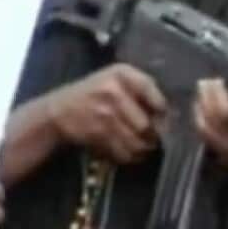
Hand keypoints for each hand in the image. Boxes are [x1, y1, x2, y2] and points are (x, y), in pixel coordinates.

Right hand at [45, 63, 167, 163]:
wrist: (57, 111)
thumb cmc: (92, 94)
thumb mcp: (114, 80)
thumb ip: (141, 89)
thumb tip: (170, 113)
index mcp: (121, 73)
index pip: (152, 92)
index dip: (161, 109)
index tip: (161, 117)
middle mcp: (113, 90)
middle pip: (147, 123)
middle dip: (152, 135)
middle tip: (151, 137)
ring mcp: (104, 112)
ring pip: (137, 140)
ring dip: (141, 148)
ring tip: (140, 146)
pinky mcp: (97, 133)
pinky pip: (123, 151)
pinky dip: (128, 155)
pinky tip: (125, 150)